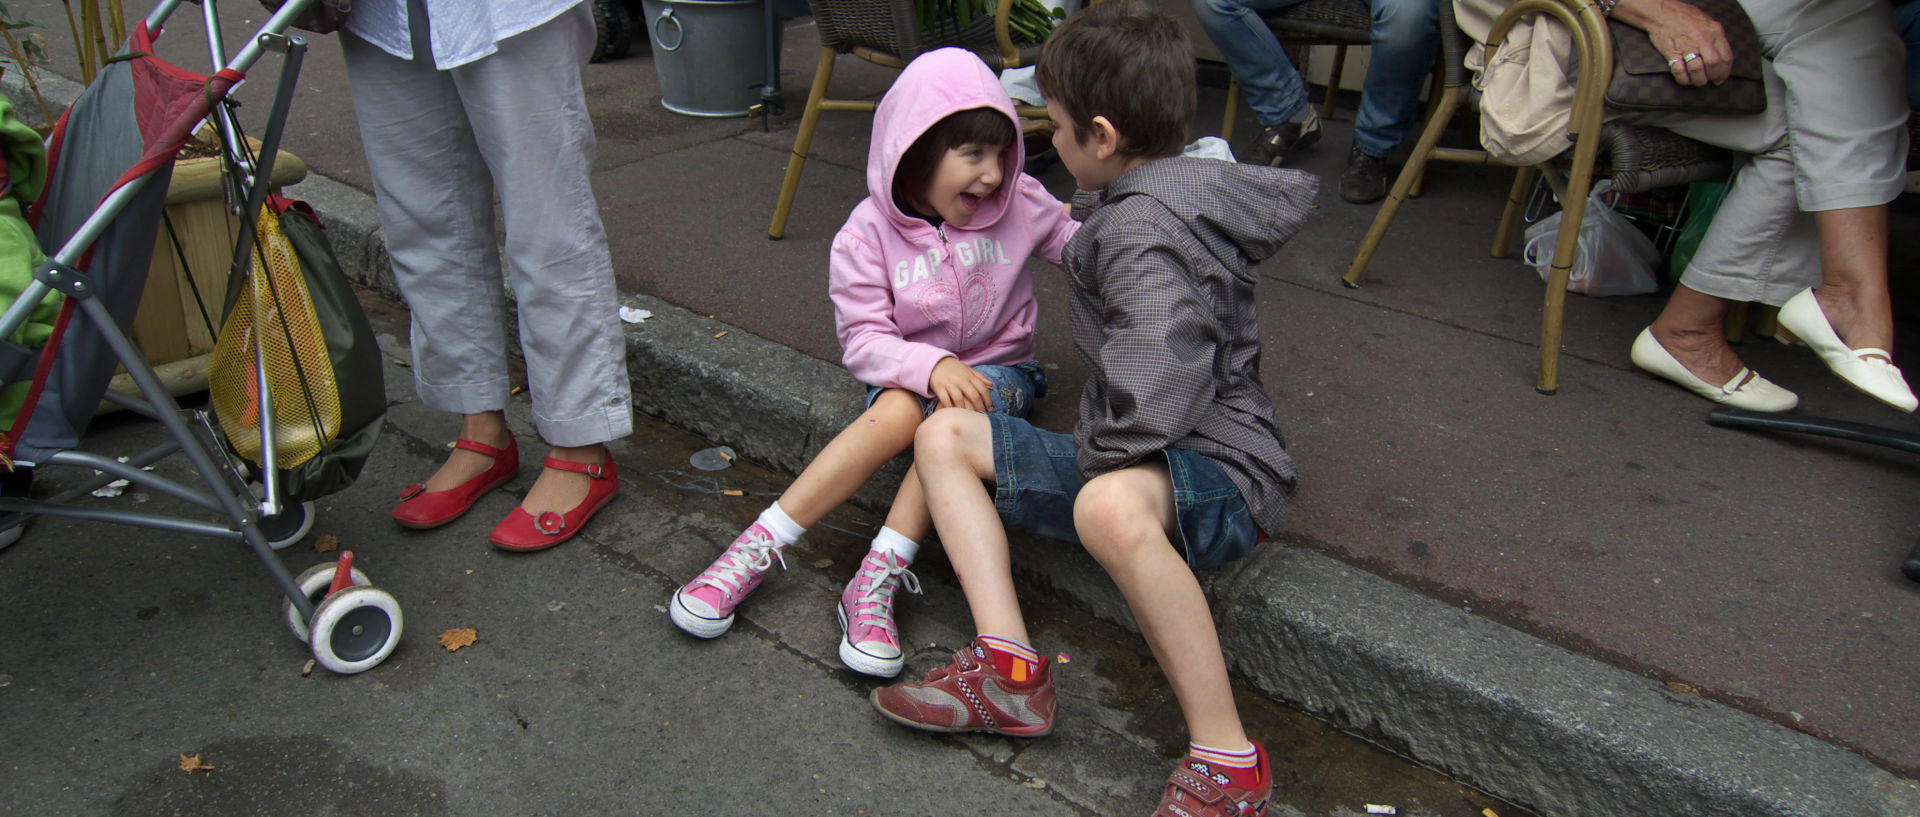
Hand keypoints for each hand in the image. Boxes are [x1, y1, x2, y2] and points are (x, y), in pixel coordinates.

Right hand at [928, 357, 993, 411]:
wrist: (936, 363)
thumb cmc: (955, 369)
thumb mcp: (968, 370)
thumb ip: (980, 377)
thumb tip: (991, 385)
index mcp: (969, 376)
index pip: (982, 389)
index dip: (988, 400)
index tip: (991, 409)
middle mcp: (961, 380)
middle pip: (973, 395)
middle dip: (980, 407)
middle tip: (982, 415)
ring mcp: (950, 384)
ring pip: (959, 399)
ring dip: (965, 409)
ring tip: (969, 417)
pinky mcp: (939, 388)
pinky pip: (945, 400)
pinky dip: (950, 407)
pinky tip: (954, 413)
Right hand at [1615, 0, 1732, 86]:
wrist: (1662, 13)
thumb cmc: (1684, 16)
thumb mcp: (1707, 22)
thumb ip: (1714, 37)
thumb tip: (1720, 55)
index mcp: (1714, 31)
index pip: (1726, 56)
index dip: (1724, 72)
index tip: (1720, 78)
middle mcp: (1703, 39)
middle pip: (1714, 65)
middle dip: (1712, 76)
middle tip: (1709, 80)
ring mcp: (1687, 46)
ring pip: (1698, 70)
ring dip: (1698, 80)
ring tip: (1696, 81)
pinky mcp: (1672, 53)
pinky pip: (1680, 71)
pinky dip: (1683, 79)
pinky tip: (1684, 79)